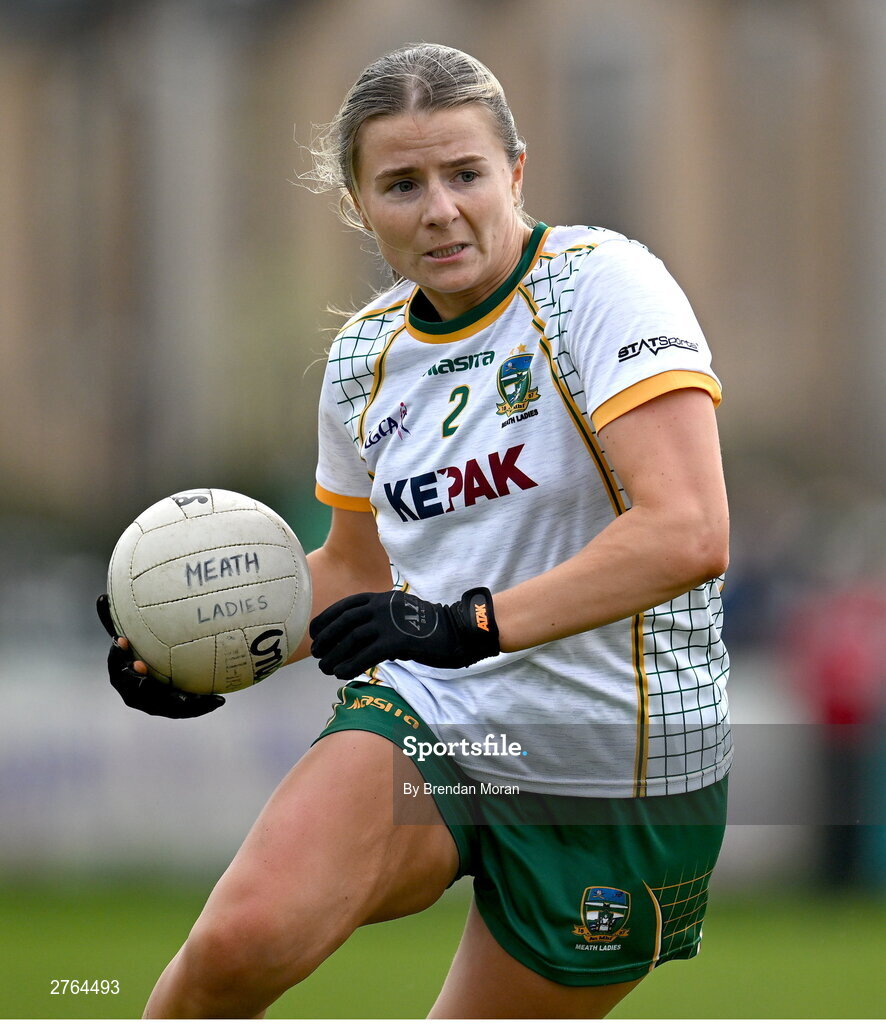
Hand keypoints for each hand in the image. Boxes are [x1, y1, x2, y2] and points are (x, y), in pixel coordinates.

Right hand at [96, 595, 224, 717]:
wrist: (160, 679)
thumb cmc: (141, 652)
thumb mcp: (132, 635)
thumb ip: (118, 620)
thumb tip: (100, 596)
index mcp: (123, 677)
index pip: (116, 668)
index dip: (117, 656)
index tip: (122, 639)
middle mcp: (135, 694)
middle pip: (133, 692)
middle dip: (136, 679)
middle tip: (141, 665)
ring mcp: (155, 705)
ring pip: (163, 706)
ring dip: (173, 700)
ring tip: (186, 696)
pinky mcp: (175, 710)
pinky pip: (187, 709)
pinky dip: (201, 706)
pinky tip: (219, 700)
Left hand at [309, 587, 499, 679]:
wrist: (456, 631)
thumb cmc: (427, 627)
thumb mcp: (398, 615)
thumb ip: (378, 621)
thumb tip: (355, 640)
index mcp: (381, 598)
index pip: (345, 606)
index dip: (326, 619)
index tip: (314, 633)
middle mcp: (382, 606)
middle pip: (344, 622)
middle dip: (326, 639)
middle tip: (317, 654)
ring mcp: (389, 622)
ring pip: (352, 639)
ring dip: (335, 655)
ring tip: (326, 668)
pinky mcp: (398, 641)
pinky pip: (367, 655)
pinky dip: (351, 665)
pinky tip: (342, 674)